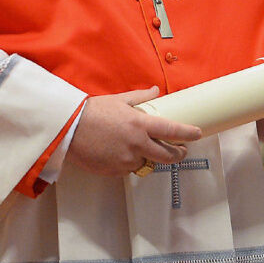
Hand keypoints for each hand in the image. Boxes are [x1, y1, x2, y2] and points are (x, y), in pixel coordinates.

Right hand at [66, 86, 201, 175]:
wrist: (66, 128)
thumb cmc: (91, 111)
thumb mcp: (117, 100)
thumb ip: (140, 98)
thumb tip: (155, 91)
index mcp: (140, 125)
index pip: (173, 131)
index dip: (188, 133)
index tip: (197, 134)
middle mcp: (137, 145)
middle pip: (168, 156)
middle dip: (178, 154)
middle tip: (180, 151)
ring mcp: (126, 160)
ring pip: (147, 164)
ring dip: (147, 158)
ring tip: (139, 149)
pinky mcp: (115, 171)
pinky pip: (128, 170)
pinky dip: (128, 163)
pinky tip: (118, 153)